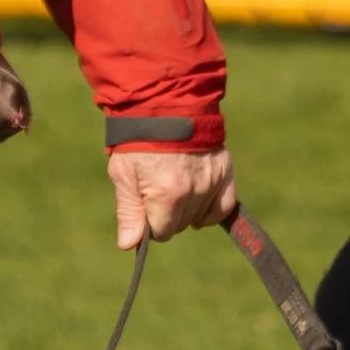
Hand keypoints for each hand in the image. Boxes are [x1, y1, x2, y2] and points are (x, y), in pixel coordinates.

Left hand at [107, 146, 238, 249]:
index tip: (144, 205)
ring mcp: (213, 181)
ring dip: (187, 210)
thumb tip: (129, 245)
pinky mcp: (225, 171)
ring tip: (174, 185)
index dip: (149, 224)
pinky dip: (212, 209)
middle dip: (166, 215)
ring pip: (199, 217)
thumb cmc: (137, 140)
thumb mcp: (123, 174)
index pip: (162, 232)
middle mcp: (194, 191)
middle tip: (156, 189)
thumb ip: (129, 211)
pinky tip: (198, 200)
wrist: (163, 104)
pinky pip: (224, 207)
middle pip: (180, 226)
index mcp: (167, 194)